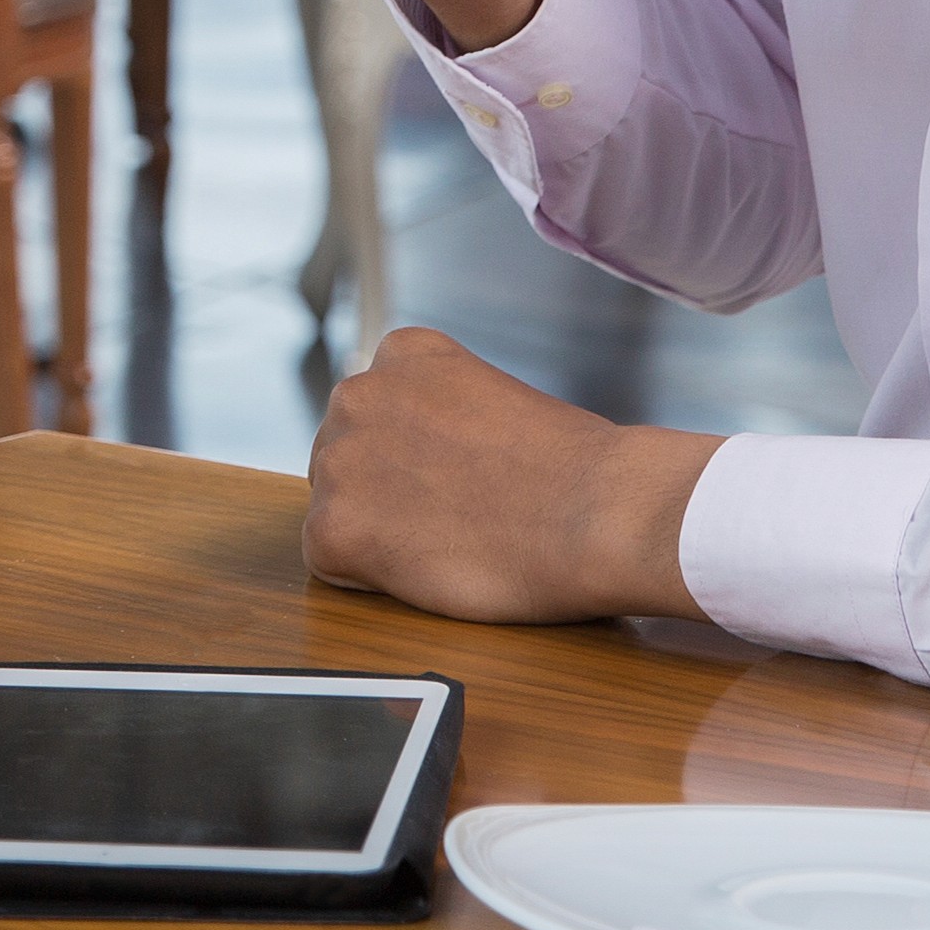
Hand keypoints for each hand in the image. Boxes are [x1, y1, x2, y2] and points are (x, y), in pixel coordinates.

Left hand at [304, 325, 713, 625]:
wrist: (599, 512)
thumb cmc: (573, 468)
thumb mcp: (496, 400)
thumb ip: (442, 415)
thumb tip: (419, 458)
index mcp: (403, 353)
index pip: (379, 412)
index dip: (419, 457)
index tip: (464, 476)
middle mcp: (357, 392)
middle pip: (349, 456)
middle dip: (387, 490)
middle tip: (456, 517)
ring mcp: (340, 459)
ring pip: (337, 507)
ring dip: (379, 531)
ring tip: (450, 540)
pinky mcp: (334, 528)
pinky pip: (330, 562)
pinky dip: (371, 576)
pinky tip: (429, 568)